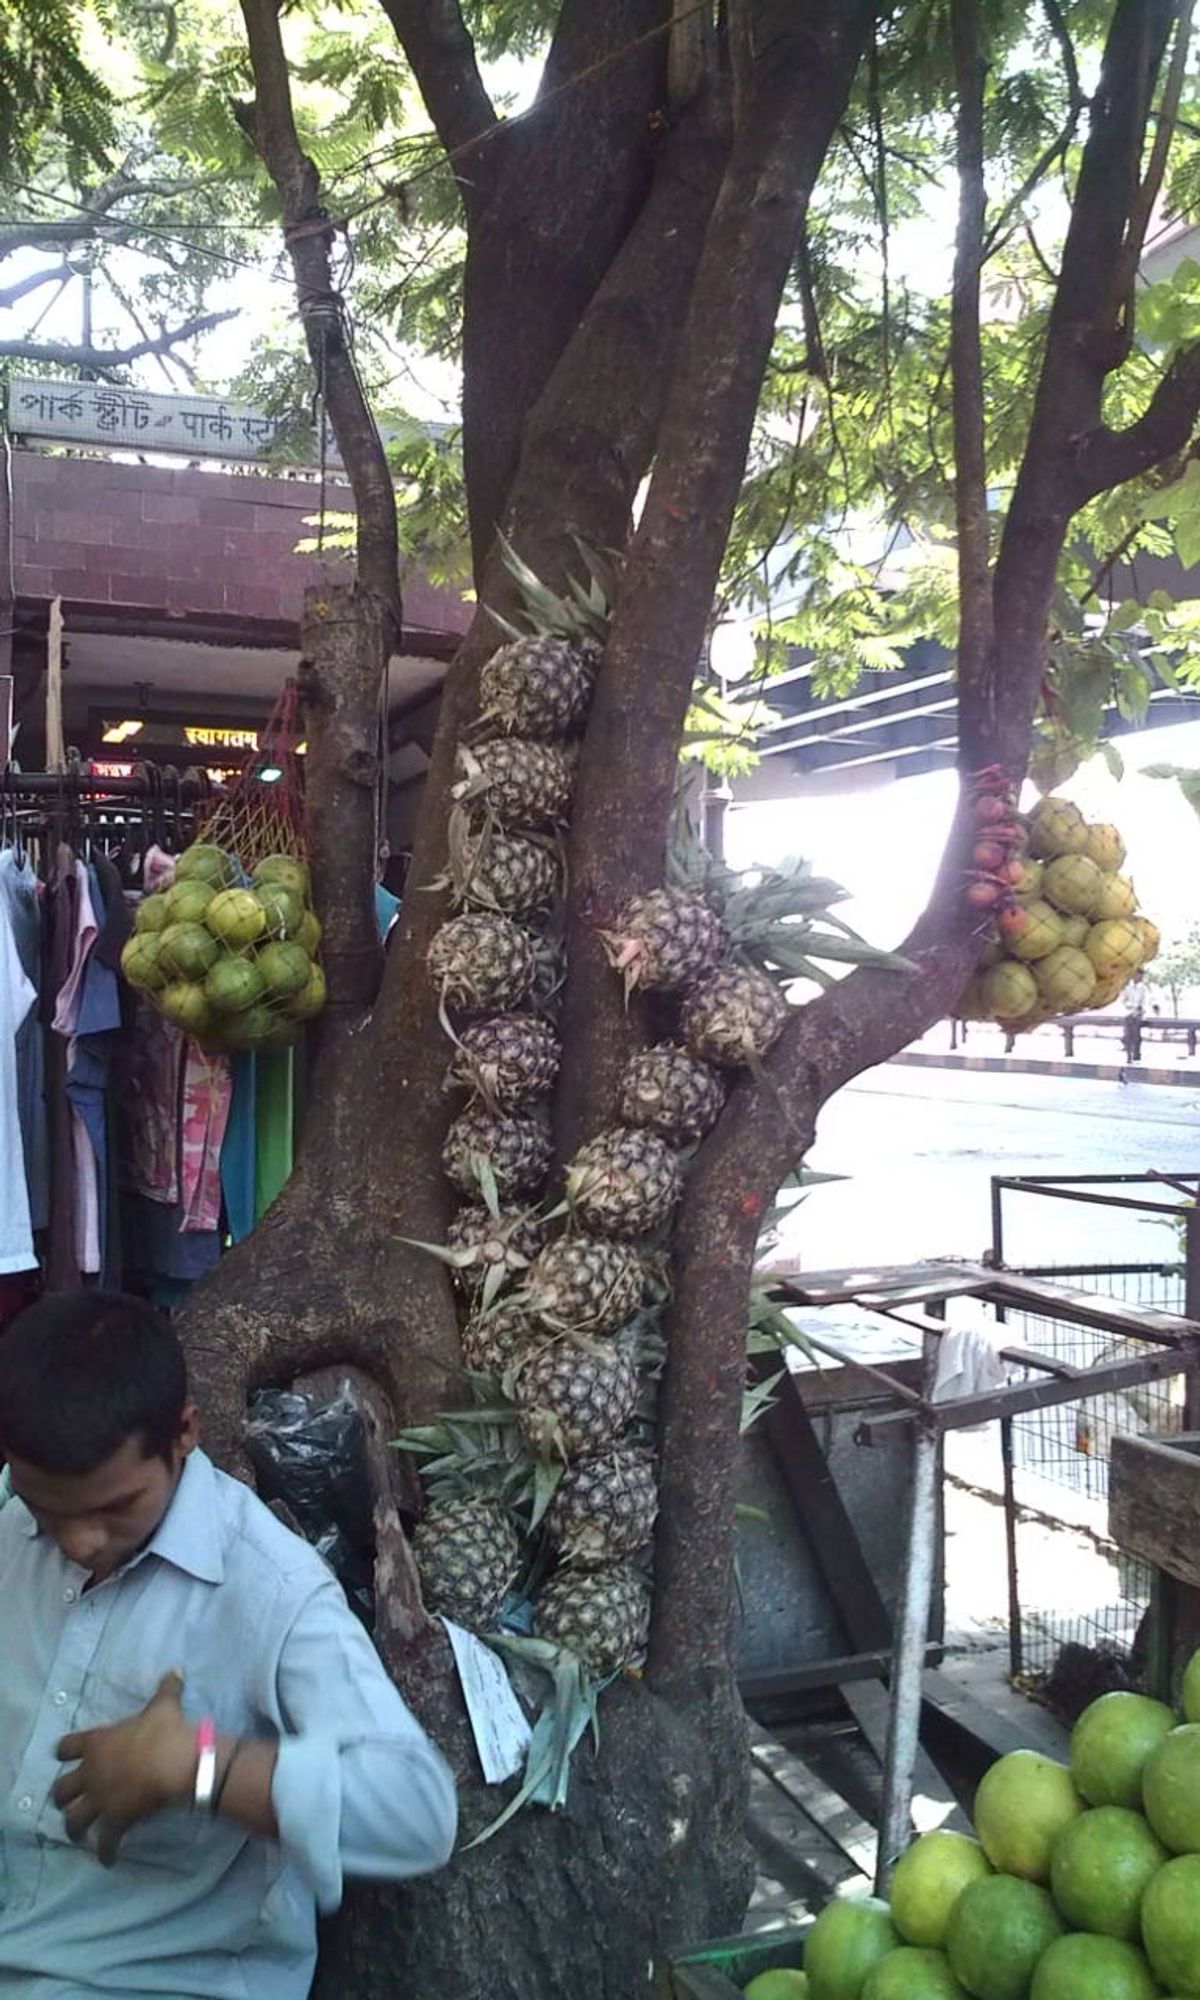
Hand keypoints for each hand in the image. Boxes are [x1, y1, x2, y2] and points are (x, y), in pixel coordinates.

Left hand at [53, 1670, 196, 1864]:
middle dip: (63, 1797)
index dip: (63, 1751)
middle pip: (62, 1790)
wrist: (176, 1762)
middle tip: (69, 1801)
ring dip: (74, 1829)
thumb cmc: (165, 1731)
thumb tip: (175, 1669)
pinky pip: (105, 1842)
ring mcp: (100, 1799)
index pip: (66, 1746)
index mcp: (97, 1744)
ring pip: (74, 1820)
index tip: (62, 1755)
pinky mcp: (114, 1821)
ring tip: (78, 1835)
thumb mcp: (163, 1705)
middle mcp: (91, 1773)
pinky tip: (107, 1859)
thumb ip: (166, 1688)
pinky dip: (105, 1852)